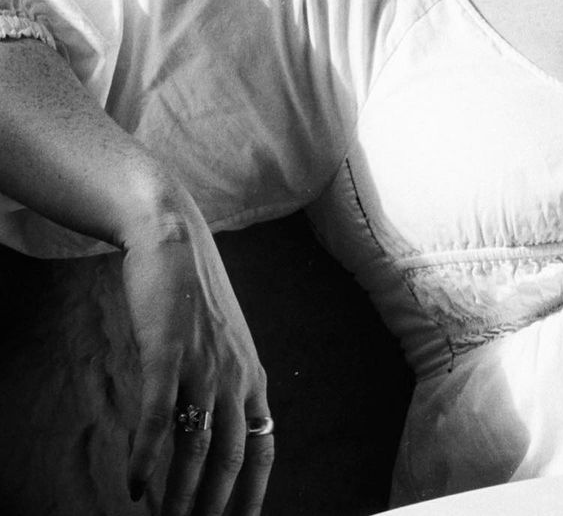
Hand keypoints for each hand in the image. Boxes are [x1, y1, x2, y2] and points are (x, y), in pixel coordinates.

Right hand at [122, 206, 273, 513]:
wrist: (173, 237)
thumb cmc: (193, 293)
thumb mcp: (221, 342)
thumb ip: (223, 383)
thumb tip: (210, 431)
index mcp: (251, 373)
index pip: (263, 446)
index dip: (253, 492)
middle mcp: (234, 373)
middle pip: (231, 457)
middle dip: (214, 506)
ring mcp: (202, 363)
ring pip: (196, 446)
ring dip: (179, 495)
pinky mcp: (167, 351)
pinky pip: (159, 417)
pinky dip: (148, 456)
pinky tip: (136, 485)